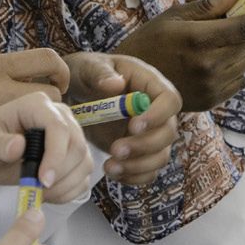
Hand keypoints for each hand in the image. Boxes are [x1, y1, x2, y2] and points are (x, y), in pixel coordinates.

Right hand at [0, 48, 70, 134]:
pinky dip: (34, 139)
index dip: (60, 70)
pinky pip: (29, 138)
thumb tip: (36, 70)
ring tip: (38, 127)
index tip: (58, 79)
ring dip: (45, 123)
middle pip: (51, 93)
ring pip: (42, 118)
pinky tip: (27, 141)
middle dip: (53, 101)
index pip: (47, 59)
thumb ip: (6, 71)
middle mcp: (0, 87)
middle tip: (47, 109)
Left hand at [0, 92, 92, 204]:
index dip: (55, 155)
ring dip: (65, 185)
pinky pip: (83, 176)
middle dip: (60, 173)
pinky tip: (49, 195)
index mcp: (38, 106)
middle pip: (77, 145)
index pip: (59, 127)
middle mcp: (61, 116)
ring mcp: (70, 135)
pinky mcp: (74, 156)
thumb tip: (18, 145)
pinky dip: (70, 191)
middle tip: (38, 191)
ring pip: (84, 162)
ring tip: (40, 194)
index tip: (42, 180)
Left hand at [63, 52, 182, 184]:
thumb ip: (100, 73)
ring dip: (138, 166)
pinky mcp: (138, 153)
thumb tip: (116, 85)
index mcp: (150, 85)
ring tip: (110, 166)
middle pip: (168, 133)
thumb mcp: (88, 67)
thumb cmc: (85, 74)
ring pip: (160, 157)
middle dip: (144, 146)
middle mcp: (156, 111)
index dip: (158, 115)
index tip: (133, 125)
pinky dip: (133, 177)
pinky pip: (147, 172)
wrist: (75, 95)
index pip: (170, 100)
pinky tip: (112, 171)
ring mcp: (148, 135)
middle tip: (115, 149)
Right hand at [113, 0, 244, 111]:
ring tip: (218, 46)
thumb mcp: (176, 16)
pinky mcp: (210, 101)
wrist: (132, 82)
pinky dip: (234, 70)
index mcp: (196, 39)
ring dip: (241, 51)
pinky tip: (214, 65)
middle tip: (231, 25)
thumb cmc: (152, 40)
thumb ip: (211, 6)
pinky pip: (240, 81)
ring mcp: (209, 86)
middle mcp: (206, 65)